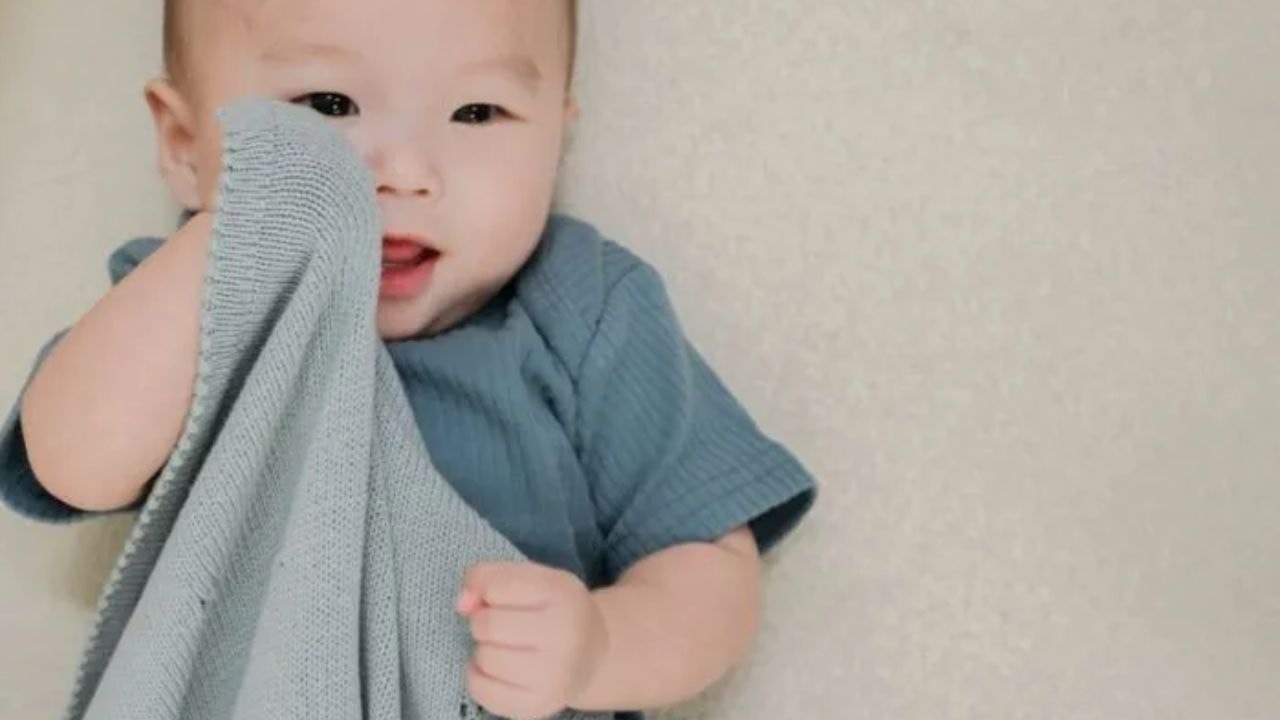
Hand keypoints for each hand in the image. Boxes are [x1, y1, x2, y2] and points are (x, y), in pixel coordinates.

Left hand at [457, 562, 608, 719]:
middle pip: (487, 624)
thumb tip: (462, 603)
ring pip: (484, 658)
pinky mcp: (538, 705)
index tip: (499, 595)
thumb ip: (490, 577)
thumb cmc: (554, 610)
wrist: (593, 655)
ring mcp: (553, 676)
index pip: (498, 586)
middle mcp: (564, 636)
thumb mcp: (533, 577)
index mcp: (562, 594)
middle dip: (484, 621)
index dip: (487, 589)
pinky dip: (478, 677)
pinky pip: (481, 691)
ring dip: (484, 650)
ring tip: (505, 647)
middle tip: (503, 624)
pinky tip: (497, 669)